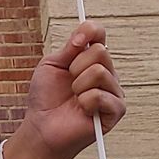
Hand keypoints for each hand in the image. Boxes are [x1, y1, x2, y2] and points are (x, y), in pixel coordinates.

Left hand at [3, 22, 125, 158]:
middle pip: (100, 51)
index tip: (74, 43)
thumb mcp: (52, 65)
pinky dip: (84, 102)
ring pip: (99, 72)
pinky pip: (100, 95)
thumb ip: (69, 48)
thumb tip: (84, 34)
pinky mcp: (116, 110)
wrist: (42, 126)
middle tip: (69, 82)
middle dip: (75, 66)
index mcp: (91, 58)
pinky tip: (82, 109)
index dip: (88, 32)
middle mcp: (106, 72)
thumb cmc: (46, 97)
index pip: (99, 33)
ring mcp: (113, 91)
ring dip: (78, 86)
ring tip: (74, 97)